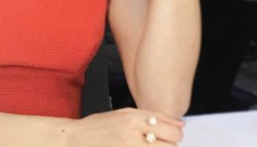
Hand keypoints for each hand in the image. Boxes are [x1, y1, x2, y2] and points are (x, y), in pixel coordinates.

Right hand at [64, 108, 184, 145]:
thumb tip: (179, 124)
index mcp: (134, 119)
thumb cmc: (100, 126)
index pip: (170, 129)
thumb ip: (153, 117)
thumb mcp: (125, 113)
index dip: (175, 134)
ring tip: (152, 146)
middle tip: (162, 143)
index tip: (173, 135)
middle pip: (170, 146)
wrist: (77, 140)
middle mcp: (133, 136)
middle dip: (171, 145)